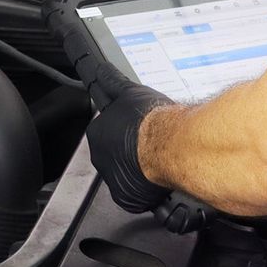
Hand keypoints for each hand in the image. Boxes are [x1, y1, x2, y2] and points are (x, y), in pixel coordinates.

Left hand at [88, 85, 172, 213]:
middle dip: (130, 151)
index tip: (137, 130)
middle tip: (150, 145)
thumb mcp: (129, 92)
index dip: (124, 131)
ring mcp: (112, 180)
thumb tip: (102, 69)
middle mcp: (100, 158)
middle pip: (115, 155)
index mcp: (97, 133)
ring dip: (137, 169)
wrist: (169, 146)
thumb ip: (113, 81)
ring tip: (156, 160)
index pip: (106, 133)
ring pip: (124, 174)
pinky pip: (134, 194)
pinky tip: (157, 176)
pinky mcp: (127, 197)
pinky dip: (145, 188)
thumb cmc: (149, 121)